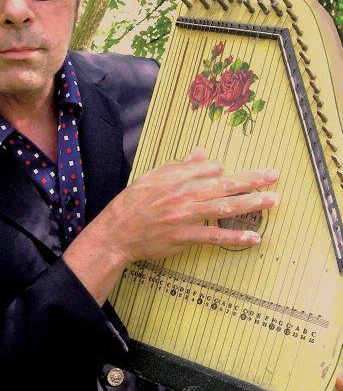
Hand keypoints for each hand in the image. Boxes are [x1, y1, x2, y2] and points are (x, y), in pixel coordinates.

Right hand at [93, 146, 278, 265]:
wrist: (118, 232)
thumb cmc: (132, 204)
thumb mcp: (152, 178)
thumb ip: (179, 166)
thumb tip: (201, 153)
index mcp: (175, 177)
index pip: (208, 168)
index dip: (220, 171)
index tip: (226, 173)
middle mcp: (184, 194)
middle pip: (224, 184)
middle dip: (252, 179)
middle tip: (273, 176)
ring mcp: (186, 216)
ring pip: (225, 207)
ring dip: (251, 203)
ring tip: (272, 200)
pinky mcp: (186, 237)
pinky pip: (215, 236)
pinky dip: (235, 237)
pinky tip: (253, 237)